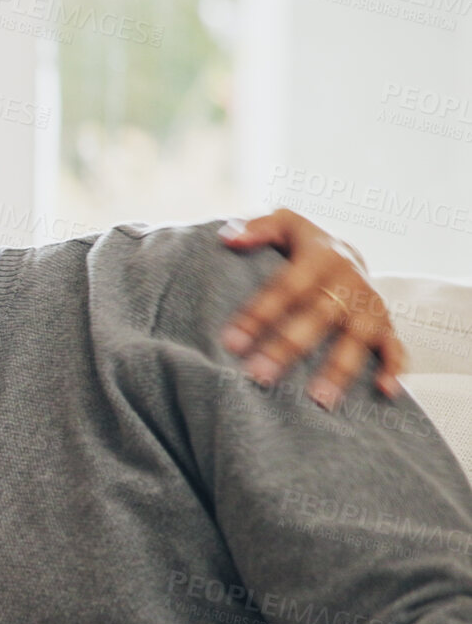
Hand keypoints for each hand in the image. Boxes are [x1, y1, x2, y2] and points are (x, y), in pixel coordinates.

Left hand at [217, 209, 407, 407]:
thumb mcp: (284, 224)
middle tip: (260, 376)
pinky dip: (394, 368)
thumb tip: (228, 238)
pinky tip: (384, 391)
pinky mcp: (385, 324)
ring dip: (339, 368)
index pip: (285, 288)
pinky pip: (395, 346)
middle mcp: (349, 281)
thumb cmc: (302, 245)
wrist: (346, 253)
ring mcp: (370, 304)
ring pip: (357, 337)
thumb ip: (258, 228)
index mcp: (321, 257)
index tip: (231, 342)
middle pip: (318, 317)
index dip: (258, 314)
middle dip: (288, 347)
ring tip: (319, 399)